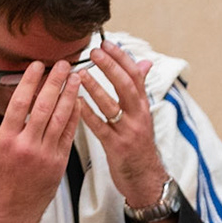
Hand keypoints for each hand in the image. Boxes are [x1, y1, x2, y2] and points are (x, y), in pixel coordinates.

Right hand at [0, 60, 83, 222]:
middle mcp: (29, 146)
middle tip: (62, 64)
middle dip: (55, 83)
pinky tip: (78, 102)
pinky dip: (75, 117)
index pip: (20, 104)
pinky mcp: (59, 163)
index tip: (37, 66)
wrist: (12, 213)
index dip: (30, 82)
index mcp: (7, 141)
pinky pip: (69, 136)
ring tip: (75, 77)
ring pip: (61, 119)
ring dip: (69, 96)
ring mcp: (47, 155)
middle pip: (45, 107)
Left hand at [77, 42, 166, 210]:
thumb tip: (145, 62)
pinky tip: (75, 103)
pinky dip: (88, 114)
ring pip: (113, 105)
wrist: (146, 179)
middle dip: (111, 67)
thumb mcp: (143, 115)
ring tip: (80, 74)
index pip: (136, 76)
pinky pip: (100, 128)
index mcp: (143, 107)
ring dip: (96, 88)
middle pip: (127, 86)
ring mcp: (128, 132)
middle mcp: (138, 116)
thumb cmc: (139, 146)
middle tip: (94, 51)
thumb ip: (140, 89)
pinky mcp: (117, 147)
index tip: (107, 43)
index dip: (122, 58)